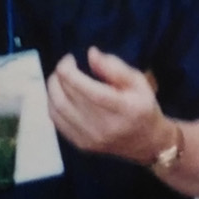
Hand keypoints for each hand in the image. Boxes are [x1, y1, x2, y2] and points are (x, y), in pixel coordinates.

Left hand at [46, 47, 171, 163]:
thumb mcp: (138, 81)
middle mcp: (105, 127)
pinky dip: (53, 103)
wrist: (146, 142)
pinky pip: (57, 121)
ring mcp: (91, 138)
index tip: (70, 58)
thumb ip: (115, 67)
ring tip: (59, 77)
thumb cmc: (142, 107)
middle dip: (59, 76)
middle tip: (64, 65)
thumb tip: (91, 54)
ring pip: (57, 110)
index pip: (87, 90)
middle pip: (68, 98)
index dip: (70, 71)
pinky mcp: (81, 144)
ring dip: (52, 89)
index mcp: (123, 109)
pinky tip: (59, 94)